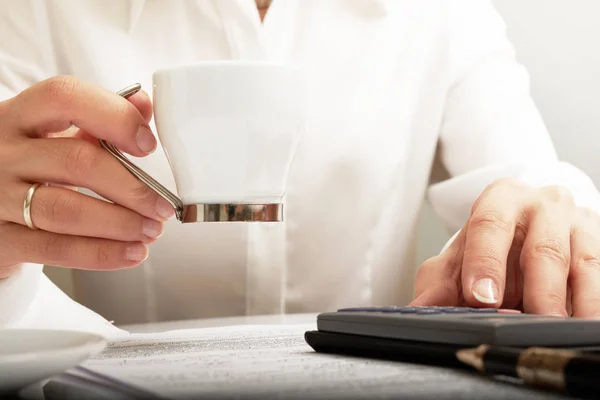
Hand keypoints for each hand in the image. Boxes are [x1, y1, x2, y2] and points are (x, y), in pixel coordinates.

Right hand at [0, 76, 174, 277]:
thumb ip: (98, 117)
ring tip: (151, 230)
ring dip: (120, 223)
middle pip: (76, 162)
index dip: (114, 117)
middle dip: (131, 187)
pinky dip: (101, 253)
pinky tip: (132, 252)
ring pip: (66, 210)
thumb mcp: (52, 133)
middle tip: (161, 206)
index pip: (65, 97)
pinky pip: (55, 248)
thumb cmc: (28, 166)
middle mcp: (2, 152)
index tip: (148, 144)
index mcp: (19, 116)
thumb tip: (144, 105)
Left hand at [411, 178, 599, 316]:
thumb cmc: (490, 243)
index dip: (485, 262)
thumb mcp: (459, 257)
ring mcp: (576, 224)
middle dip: (536, 290)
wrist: (531, 222)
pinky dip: (592, 302)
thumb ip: (439, 283)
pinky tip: (584, 323)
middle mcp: (543, 204)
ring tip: (559, 330)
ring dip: (572, 303)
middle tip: (527, 322)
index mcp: (501, 198)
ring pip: (581, 264)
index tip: (481, 297)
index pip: (489, 226)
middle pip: (542, 248)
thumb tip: (419, 308)